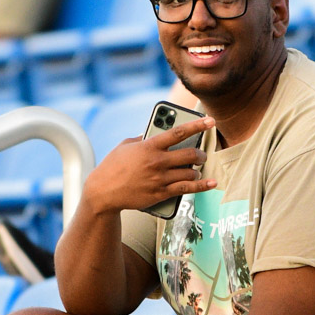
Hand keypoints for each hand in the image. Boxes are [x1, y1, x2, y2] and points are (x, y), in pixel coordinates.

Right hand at [85, 115, 215, 215]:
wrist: (102, 192)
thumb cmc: (112, 166)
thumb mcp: (125, 146)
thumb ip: (143, 139)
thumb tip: (154, 133)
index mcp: (149, 146)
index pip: (178, 132)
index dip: (197, 125)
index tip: (210, 121)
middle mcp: (157, 162)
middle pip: (189, 154)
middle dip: (200, 154)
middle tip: (202, 154)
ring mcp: (160, 179)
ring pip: (190, 172)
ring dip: (197, 170)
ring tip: (196, 169)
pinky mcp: (160, 193)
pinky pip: (187, 188)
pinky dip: (202, 186)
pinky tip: (211, 183)